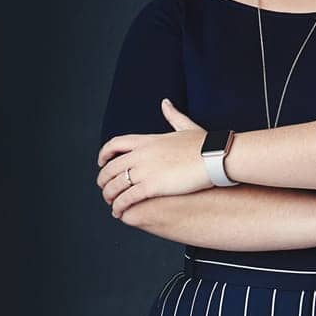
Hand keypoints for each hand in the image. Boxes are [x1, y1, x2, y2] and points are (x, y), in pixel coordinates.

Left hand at [96, 98, 209, 220]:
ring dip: (110, 195)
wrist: (214, 156)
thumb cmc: (205, 145)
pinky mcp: (151, 186)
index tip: (101, 162)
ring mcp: (144, 170)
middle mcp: (141, 154)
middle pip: (111, 167)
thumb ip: (172, 115)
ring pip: (115, 184)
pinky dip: (120, 206)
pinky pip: (128, 198)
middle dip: (103, 179)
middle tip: (104, 188)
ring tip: (111, 203)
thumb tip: (165, 103)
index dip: (104, 153)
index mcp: (147, 140)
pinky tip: (120, 212)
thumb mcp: (185, 126)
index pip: (115, 144)